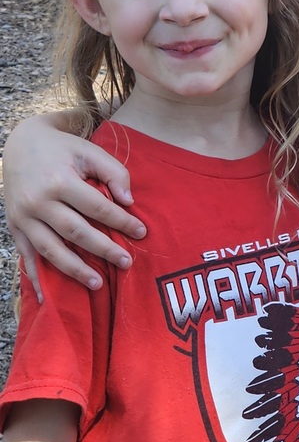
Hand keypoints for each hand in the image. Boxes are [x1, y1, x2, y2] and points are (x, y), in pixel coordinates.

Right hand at [3, 114, 145, 297]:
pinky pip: (26, 256)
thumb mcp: (89, 151)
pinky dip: (36, 277)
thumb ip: (114, 172)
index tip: (141, 233)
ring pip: (51, 250)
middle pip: (76, 232)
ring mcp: (23, 217)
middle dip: (103, 250)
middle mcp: (39, 201)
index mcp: (60, 180)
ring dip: (75, 270)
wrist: (21, 143)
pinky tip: (48, 298)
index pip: (97, 208)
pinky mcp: (14, 227)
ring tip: (98, 284)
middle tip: (126, 263)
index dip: (121, 222)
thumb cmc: (63, 149)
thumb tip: (128, 202)